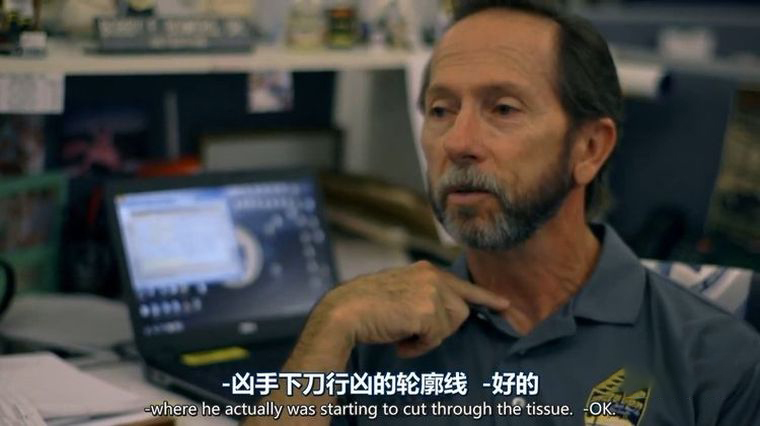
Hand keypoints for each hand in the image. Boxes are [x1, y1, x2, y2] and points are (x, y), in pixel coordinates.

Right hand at [314, 260, 511, 357]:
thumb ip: (424, 296)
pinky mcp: (428, 311)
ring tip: (402, 334)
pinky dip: (418, 346)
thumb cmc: (367, 306)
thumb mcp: (400, 291)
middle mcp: (433, 277)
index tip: (504, 304)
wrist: (347, 311)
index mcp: (426, 270)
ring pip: (450, 327)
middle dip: (441, 328)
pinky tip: (400, 341)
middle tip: (412, 332)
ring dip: (428, 338)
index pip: (463, 285)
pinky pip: (435, 339)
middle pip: (460, 312)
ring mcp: (432, 292)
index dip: (485, 297)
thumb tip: (445, 315)